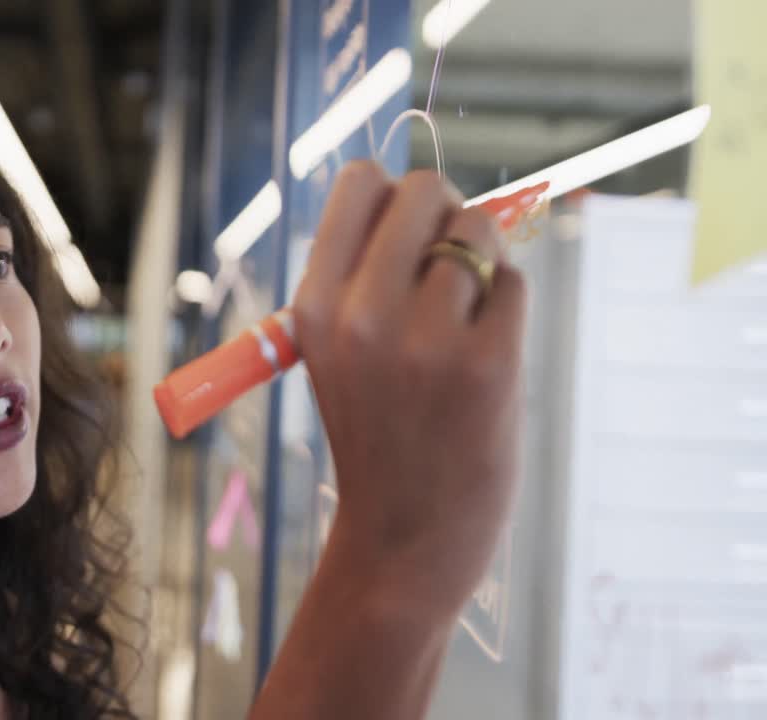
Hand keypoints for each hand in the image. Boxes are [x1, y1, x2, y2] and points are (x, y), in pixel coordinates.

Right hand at [290, 161, 526, 620]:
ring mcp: (426, 341)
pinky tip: (484, 353)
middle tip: (442, 270)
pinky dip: (506, 306)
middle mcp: (362, 315)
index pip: (359, 182)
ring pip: (477, 229)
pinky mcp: (488, 365)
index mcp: (313, 307)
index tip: (402, 232)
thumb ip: (364, 275)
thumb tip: (432, 193)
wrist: (404, 535)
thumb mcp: (335, 352)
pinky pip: (513, 283)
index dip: (390, 194)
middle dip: (443, 215)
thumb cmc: (377, 431)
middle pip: (424, 189)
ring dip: (482, 260)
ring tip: (462, 318)